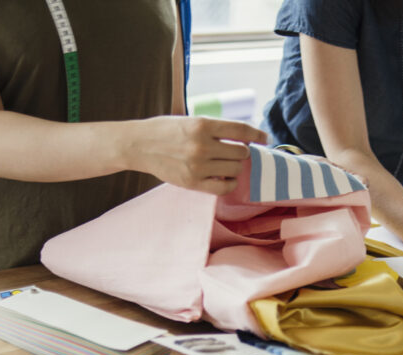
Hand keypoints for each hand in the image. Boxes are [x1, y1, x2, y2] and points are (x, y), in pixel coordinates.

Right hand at [126, 116, 267, 194]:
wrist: (138, 145)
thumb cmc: (165, 131)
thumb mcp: (190, 120)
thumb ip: (215, 129)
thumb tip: (243, 138)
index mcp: (203, 124)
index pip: (240, 129)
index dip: (257, 134)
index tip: (264, 138)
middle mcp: (202, 145)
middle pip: (241, 152)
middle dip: (241, 152)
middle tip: (234, 152)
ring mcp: (198, 165)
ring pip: (235, 169)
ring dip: (235, 167)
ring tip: (225, 164)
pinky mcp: (193, 182)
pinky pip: (224, 187)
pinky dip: (229, 183)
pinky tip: (224, 177)